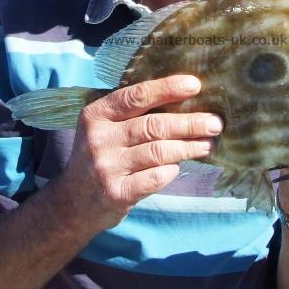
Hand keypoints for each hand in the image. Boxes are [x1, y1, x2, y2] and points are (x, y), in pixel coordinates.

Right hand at [61, 75, 221, 228]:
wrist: (73, 203)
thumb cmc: (100, 156)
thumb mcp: (104, 128)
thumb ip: (132, 113)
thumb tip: (184, 100)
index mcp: (96, 114)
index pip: (136, 96)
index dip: (168, 88)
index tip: (195, 85)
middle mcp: (98, 138)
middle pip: (154, 125)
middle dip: (190, 123)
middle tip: (215, 123)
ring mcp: (106, 167)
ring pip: (159, 151)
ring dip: (189, 147)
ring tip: (207, 144)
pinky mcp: (117, 193)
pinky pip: (155, 177)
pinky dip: (172, 170)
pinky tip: (179, 167)